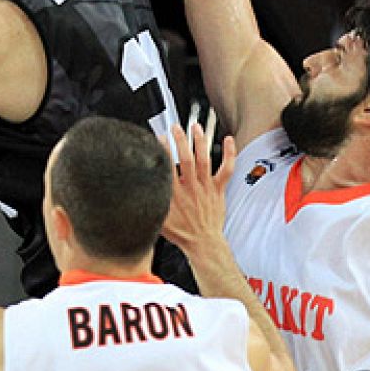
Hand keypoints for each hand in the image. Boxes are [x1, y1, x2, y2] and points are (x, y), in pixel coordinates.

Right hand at [159, 118, 235, 256]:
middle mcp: (191, 188)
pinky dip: (229, 154)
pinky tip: (228, 140)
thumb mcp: (159, 218)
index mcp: (174, 194)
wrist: (203, 243)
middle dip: (180, 140)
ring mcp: (206, 188)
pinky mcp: (218, 189)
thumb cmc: (181, 232)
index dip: (163, 150)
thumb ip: (152, 201)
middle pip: (186, 159)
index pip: (168, 167)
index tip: (159, 138)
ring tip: (196, 127)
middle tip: (175, 127)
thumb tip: (140, 189)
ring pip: (204, 160)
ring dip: (200, 142)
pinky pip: (226, 169)